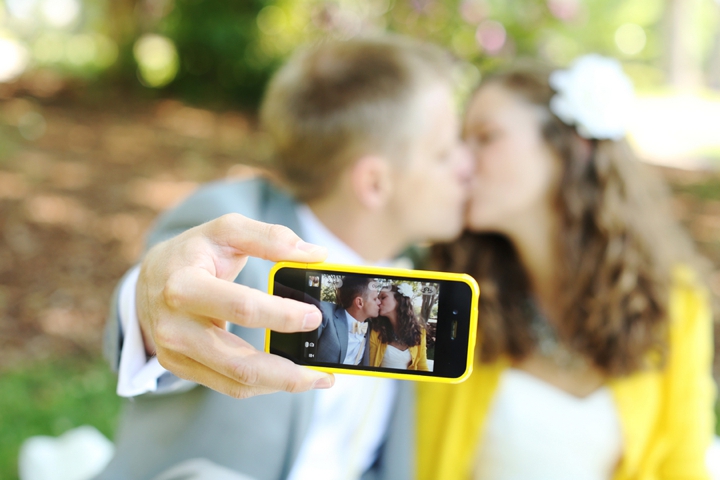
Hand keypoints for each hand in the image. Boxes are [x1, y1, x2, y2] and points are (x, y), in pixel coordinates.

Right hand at [136, 213, 333, 398]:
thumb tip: (316, 254)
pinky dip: (262, 385)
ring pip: (236, 382)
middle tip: (322, 371)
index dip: (281, 315)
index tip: (314, 317)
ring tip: (314, 379)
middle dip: (287, 372)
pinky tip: (286, 377)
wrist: (150, 278)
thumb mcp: (226, 230)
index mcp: (184, 285)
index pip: (242, 307)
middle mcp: (175, 326)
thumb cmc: (195, 252)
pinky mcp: (179, 368)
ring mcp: (175, 352)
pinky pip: (227, 385)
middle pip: (239, 362)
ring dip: (280, 386)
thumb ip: (271, 238)